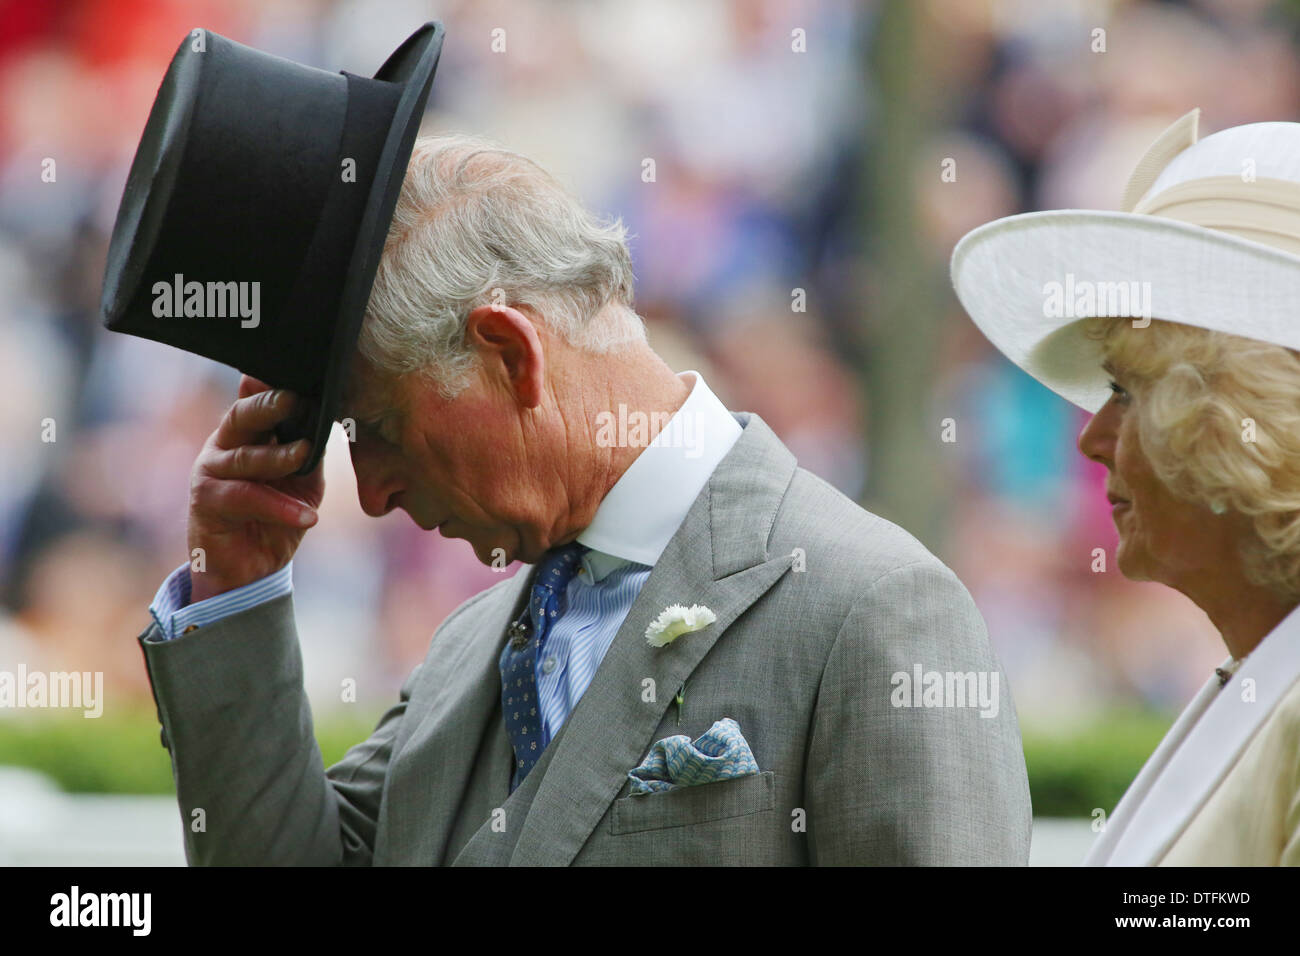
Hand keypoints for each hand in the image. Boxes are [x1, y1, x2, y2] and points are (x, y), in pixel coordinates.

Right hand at [187, 375, 325, 603]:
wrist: (251, 568)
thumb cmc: (278, 515)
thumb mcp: (302, 479)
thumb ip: (309, 447)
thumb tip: (330, 414)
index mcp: (247, 434)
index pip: (256, 401)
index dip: (270, 386)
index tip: (297, 372)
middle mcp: (224, 446)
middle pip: (243, 417)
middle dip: (267, 405)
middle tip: (294, 398)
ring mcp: (211, 471)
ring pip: (246, 458)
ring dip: (278, 457)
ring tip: (305, 453)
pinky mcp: (207, 501)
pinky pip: (247, 498)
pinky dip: (280, 507)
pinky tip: (309, 517)